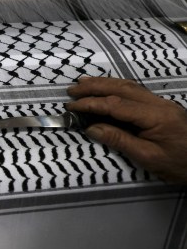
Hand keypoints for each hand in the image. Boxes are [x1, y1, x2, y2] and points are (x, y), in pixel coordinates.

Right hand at [67, 77, 186, 184]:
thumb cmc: (181, 165)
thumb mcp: (148, 158)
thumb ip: (119, 140)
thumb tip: (91, 128)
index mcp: (156, 116)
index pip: (116, 104)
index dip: (92, 103)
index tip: (72, 106)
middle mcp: (159, 104)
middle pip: (122, 88)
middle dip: (95, 87)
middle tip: (72, 90)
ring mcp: (162, 103)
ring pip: (129, 86)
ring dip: (105, 83)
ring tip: (84, 83)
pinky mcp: (163, 107)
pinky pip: (136, 91)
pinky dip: (116, 87)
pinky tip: (107, 88)